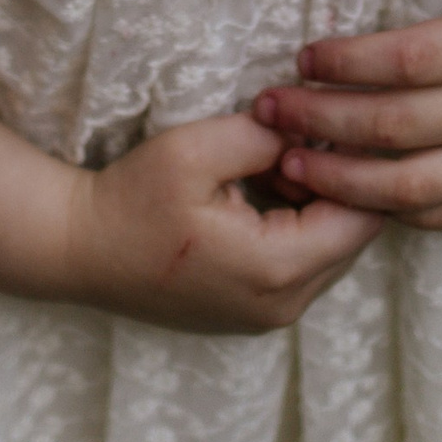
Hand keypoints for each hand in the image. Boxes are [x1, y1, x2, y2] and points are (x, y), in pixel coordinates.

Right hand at [0, 88, 380, 333]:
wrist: (76, 250)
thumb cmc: (132, 198)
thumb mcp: (199, 149)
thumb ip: (268, 133)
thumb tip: (320, 124)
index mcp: (277, 268)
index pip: (365, 216)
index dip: (358, 165)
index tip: (331, 127)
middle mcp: (282, 305)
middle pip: (353, 235)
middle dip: (338, 183)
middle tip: (297, 139)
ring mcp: (268, 316)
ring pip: (331, 250)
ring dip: (317, 204)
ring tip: (274, 163)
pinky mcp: (252, 312)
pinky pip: (302, 265)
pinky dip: (297, 226)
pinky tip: (260, 191)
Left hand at [254, 0, 441, 229]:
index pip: (412, 60)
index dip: (351, 62)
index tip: (302, 56)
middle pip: (398, 126)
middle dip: (324, 120)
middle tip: (268, 110)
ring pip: (410, 187)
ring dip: (341, 180)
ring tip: (286, 164)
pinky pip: (433, 219)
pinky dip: (381, 211)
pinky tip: (338, 194)